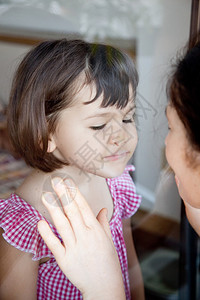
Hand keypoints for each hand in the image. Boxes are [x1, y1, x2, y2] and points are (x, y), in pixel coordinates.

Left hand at [37, 177, 124, 299]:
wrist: (104, 287)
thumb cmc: (108, 263)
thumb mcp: (109, 240)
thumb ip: (104, 223)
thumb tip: (103, 209)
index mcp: (96, 230)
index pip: (83, 207)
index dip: (75, 193)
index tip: (68, 182)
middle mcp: (85, 236)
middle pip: (72, 212)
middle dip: (64, 195)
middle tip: (56, 181)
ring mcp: (74, 248)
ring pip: (62, 224)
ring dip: (54, 209)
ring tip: (46, 196)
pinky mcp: (65, 260)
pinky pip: (54, 244)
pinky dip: (47, 233)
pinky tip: (40, 222)